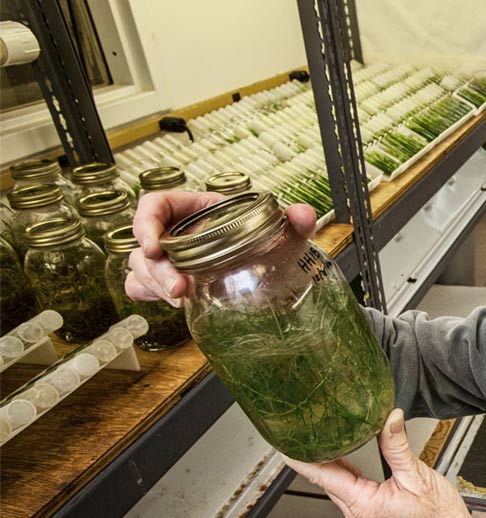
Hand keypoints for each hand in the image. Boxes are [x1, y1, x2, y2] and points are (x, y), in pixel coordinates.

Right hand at [125, 191, 317, 306]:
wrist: (272, 270)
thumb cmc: (267, 241)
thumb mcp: (281, 231)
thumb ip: (295, 221)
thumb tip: (302, 214)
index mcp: (197, 209)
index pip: (154, 205)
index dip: (145, 223)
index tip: (155, 247)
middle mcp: (178, 232)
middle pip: (145, 245)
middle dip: (157, 271)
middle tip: (180, 290)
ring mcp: (170, 258)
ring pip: (141, 268)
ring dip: (157, 286)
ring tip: (184, 301)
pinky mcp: (169, 280)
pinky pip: (142, 287)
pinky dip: (150, 296)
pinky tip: (173, 303)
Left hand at [285, 409, 485, 517]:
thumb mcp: (418, 476)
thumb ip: (397, 446)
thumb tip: (389, 418)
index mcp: (364, 505)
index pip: (322, 476)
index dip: (301, 457)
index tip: (285, 441)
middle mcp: (357, 515)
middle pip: (326, 479)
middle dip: (315, 454)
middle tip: (306, 428)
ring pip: (336, 485)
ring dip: (330, 463)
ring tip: (322, 437)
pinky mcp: (368, 517)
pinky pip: (348, 492)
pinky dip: (344, 473)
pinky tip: (345, 458)